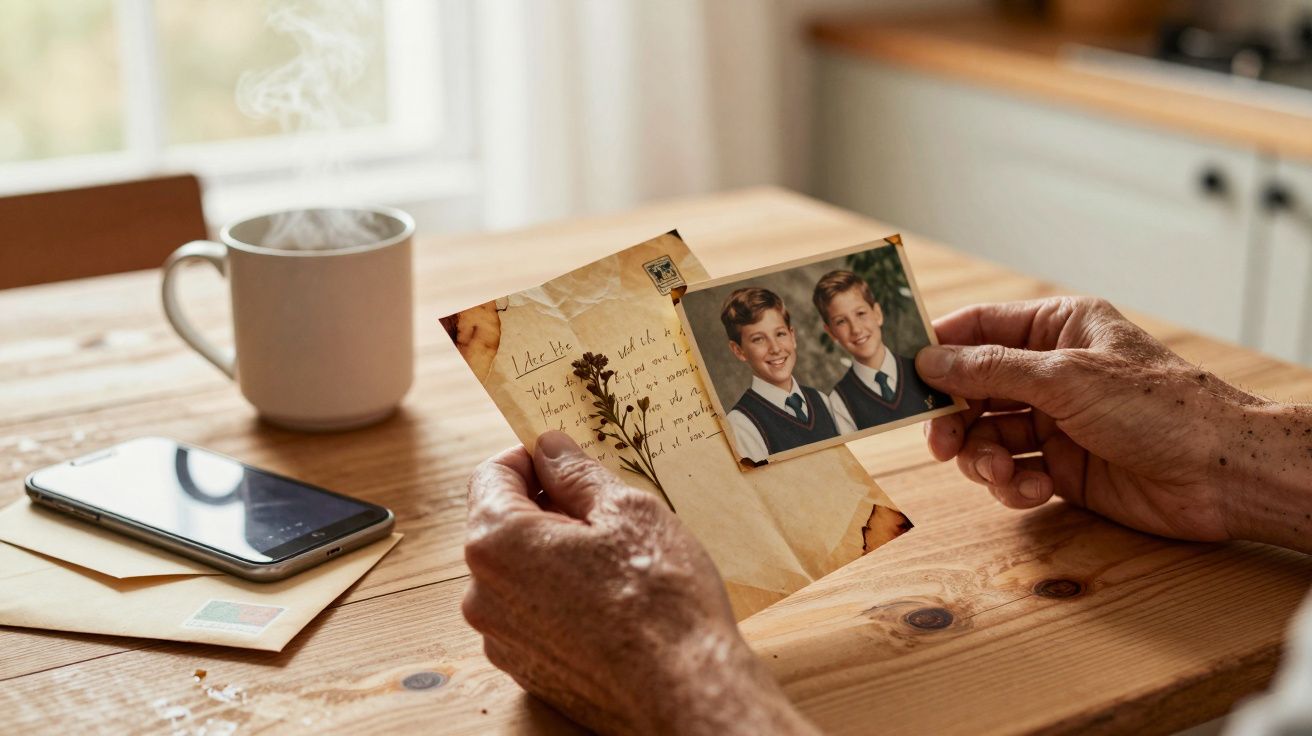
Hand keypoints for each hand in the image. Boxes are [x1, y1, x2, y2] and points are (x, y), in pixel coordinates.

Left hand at [462, 430, 817, 734]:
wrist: (685, 692)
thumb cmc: (660, 598)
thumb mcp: (626, 511)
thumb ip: (577, 473)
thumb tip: (551, 448)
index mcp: (497, 541)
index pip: (491, 475)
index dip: (531, 458)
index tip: (567, 459)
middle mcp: (483, 593)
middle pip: (502, 525)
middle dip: (546, 508)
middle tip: (605, 510)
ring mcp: (501, 638)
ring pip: (518, 573)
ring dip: (553, 555)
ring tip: (615, 561)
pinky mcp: (525, 671)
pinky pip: (531, 615)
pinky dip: (559, 599)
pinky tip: (609, 602)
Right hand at [915, 296, 1301, 545]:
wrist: (1221, 475)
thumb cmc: (1160, 407)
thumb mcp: (1065, 377)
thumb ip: (991, 369)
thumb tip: (931, 360)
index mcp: (1059, 328)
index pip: (981, 328)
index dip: (940, 348)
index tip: (903, 372)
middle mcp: (1054, 372)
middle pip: (974, 389)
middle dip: (955, 418)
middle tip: (940, 442)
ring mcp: (1058, 421)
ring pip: (988, 436)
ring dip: (982, 458)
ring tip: (996, 473)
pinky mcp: (1064, 468)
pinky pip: (1013, 473)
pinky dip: (1011, 485)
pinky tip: (1029, 490)